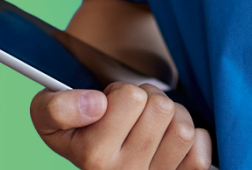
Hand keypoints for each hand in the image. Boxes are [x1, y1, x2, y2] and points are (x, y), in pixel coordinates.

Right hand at [30, 82, 212, 169]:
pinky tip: (171, 144)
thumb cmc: (80, 128)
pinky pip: (201, 151)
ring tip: (153, 126)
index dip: (121, 91)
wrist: (98, 159)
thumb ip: (58, 106)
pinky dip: (194, 140)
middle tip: (134, 113)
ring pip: (182, 128)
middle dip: (149, 99)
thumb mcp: (50, 113)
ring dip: (172, 118)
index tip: (107, 106)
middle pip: (160, 107)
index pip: (130, 97)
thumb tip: (96, 105)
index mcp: (92, 157)